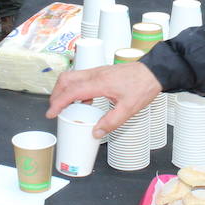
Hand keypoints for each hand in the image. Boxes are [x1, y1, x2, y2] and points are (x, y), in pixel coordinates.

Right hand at [47, 61, 161, 137]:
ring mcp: (98, 71)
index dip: (58, 103)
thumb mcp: (128, 109)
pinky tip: (84, 101)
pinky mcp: (102, 72)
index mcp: (99, 82)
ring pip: (72, 77)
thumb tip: (95, 133)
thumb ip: (111, 122)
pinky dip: (76, 89)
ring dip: (64, 90)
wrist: (154, 72)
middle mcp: (95, 74)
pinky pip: (82, 78)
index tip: (51, 113)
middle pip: (66, 79)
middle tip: (54, 109)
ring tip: (66, 107)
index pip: (71, 91)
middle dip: (56, 94)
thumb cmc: (143, 86)